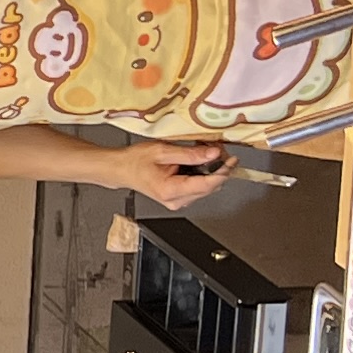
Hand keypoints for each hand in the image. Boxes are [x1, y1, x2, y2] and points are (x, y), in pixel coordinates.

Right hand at [111, 140, 231, 206]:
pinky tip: (199, 162)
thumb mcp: (163, 151)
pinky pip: (200, 188)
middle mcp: (176, 200)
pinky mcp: (180, 198)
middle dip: (218, 169)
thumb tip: (213, 153)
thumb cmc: (135, 160)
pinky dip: (204, 174)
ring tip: (208, 153)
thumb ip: (190, 153)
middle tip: (220, 150)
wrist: (121, 169)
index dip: (222, 172)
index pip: (206, 185)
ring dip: (212, 171)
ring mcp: (178, 201)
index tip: (231, 159)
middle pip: (210, 187)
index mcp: (170, 190)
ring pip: (207, 188)